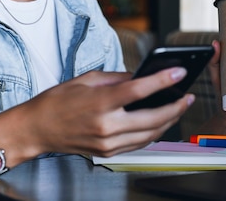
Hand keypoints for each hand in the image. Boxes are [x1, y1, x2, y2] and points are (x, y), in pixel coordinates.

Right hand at [0, 68, 194, 163]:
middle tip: (187, 96)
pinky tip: (159, 122)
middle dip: (175, 106)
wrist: (38, 129)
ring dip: (168, 121)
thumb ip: (115, 78)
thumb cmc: (57, 101)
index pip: (139, 90)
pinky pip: (139, 144)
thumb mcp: (85, 80)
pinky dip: (153, 132)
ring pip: (150, 134)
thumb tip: (139, 77)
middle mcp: (106, 126)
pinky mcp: (107, 152)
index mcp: (100, 103)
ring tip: (178, 108)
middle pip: (152, 117)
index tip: (179, 73)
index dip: (163, 80)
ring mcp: (108, 143)